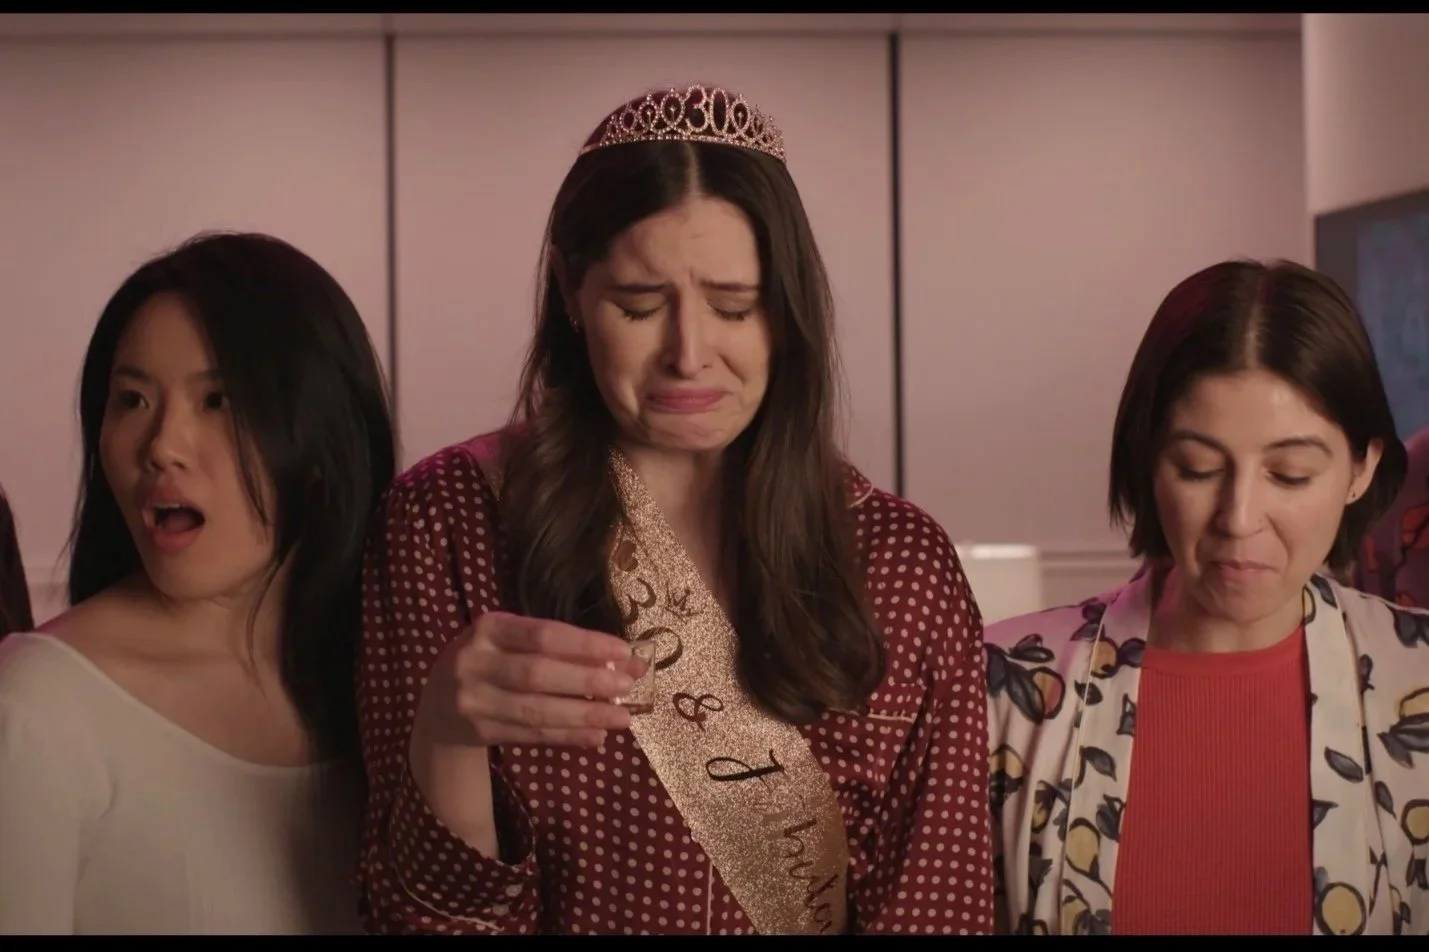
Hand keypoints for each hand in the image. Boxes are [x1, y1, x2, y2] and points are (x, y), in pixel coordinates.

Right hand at [451, 611, 645, 747]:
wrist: (438, 706)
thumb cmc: (490, 662)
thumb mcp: (511, 642)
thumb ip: (560, 648)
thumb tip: (625, 660)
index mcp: (489, 628)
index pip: (543, 634)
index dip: (585, 643)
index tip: (623, 651)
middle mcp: (475, 662)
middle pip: (538, 674)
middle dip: (588, 680)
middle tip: (627, 686)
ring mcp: (474, 700)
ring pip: (536, 710)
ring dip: (584, 714)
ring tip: (621, 718)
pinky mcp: (479, 732)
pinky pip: (531, 735)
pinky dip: (567, 736)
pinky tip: (595, 736)